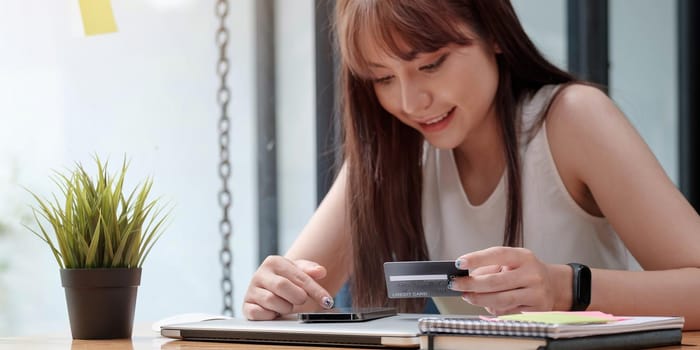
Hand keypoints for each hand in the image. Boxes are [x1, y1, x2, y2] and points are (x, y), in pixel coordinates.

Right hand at [242, 255, 334, 319]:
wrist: (270, 290)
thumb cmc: (287, 280)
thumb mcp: (300, 272)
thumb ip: (311, 270)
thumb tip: (320, 272)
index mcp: (274, 262)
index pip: (298, 276)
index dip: (315, 290)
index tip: (327, 300)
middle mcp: (260, 274)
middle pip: (283, 286)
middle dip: (297, 297)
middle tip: (301, 300)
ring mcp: (251, 290)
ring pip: (271, 301)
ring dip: (285, 307)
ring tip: (287, 304)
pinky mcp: (246, 306)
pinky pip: (259, 313)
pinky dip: (270, 315)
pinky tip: (274, 312)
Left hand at [449, 247, 569, 314]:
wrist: (554, 285)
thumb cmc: (526, 271)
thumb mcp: (512, 261)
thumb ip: (491, 266)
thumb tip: (466, 276)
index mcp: (523, 256)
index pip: (498, 255)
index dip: (477, 258)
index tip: (459, 263)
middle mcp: (532, 274)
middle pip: (495, 281)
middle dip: (471, 284)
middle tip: (455, 284)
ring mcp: (535, 293)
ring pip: (500, 299)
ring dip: (478, 299)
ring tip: (467, 296)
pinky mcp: (535, 309)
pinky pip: (507, 311)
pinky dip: (493, 308)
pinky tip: (486, 304)